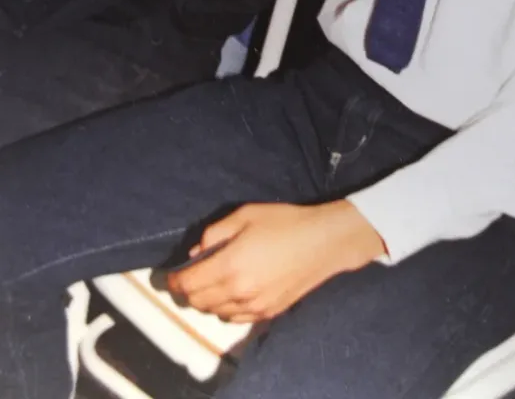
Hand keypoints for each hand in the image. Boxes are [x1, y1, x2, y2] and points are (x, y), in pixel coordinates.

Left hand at [167, 200, 384, 322]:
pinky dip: (226, 308)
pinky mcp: (267, 313)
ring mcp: (253, 306)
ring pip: (215, 313)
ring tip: (212, 281)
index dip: (174, 280)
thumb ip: (215, 233)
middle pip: (197, 303)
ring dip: (206, 300)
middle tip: (189, 276)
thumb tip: (195, 252)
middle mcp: (238, 292)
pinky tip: (233, 292)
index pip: (189, 283)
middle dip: (188, 291)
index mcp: (230, 265)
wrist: (323, 242)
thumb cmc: (285, 222)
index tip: (171, 274)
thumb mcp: (245, 215)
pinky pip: (235, 318)